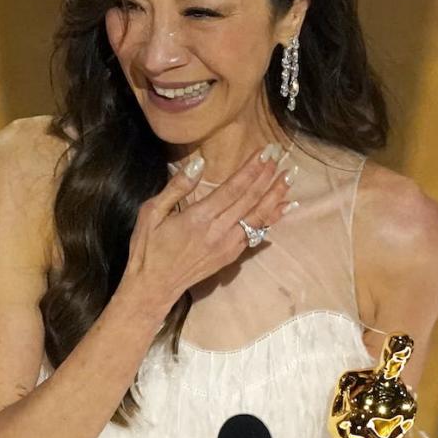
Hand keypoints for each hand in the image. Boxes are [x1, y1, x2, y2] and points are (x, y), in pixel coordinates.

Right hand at [118, 145, 295, 315]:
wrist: (153, 287)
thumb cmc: (148, 248)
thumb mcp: (151, 213)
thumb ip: (177, 187)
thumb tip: (199, 163)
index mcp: (199, 218)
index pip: (233, 188)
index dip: (252, 169)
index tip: (266, 151)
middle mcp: (218, 231)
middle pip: (251, 199)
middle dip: (267, 176)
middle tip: (282, 155)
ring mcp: (228, 245)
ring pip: (259, 216)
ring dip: (276, 195)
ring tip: (289, 176)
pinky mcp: (230, 256)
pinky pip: (256, 233)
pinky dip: (272, 218)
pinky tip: (284, 206)